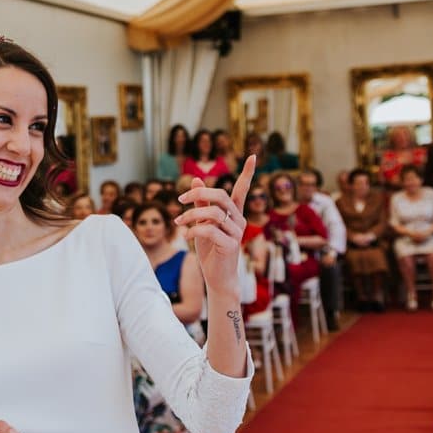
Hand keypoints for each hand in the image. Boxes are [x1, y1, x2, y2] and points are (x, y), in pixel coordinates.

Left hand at [174, 155, 256, 297]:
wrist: (216, 277)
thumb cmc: (210, 249)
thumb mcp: (203, 222)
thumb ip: (201, 202)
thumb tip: (196, 179)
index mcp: (234, 213)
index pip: (242, 189)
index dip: (248, 173)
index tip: (254, 155)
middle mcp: (239, 220)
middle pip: (221, 196)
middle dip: (198, 194)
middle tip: (180, 200)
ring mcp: (236, 233)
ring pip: (213, 213)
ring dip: (191, 215)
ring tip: (179, 223)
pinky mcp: (230, 245)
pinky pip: (210, 230)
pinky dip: (193, 230)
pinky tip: (185, 236)